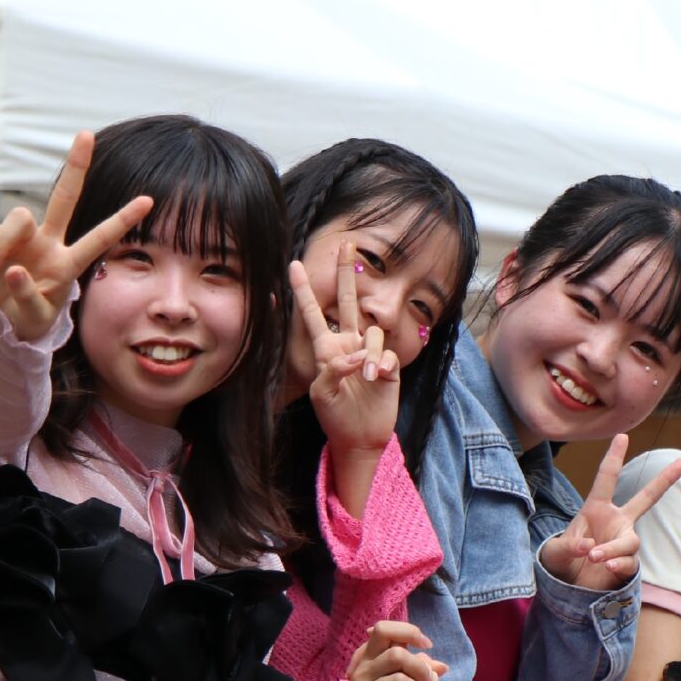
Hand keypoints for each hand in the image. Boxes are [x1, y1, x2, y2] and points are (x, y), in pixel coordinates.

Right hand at [0, 130, 155, 343]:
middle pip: (64, 198)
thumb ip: (25, 294)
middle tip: (87, 134)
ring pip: (18, 217)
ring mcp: (23, 238)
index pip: (100, 237)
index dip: (123, 219)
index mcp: (70, 262)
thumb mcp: (34, 313)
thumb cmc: (28, 315)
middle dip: (76, 167)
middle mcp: (49, 242)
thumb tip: (14, 269)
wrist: (2, 318)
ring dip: (1, 244)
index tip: (149, 200)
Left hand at [295, 243, 398, 452]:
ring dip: (369, 353)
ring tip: (366, 378)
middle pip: (348, 301)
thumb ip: (333, 370)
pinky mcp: (388, 364)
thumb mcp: (322, 394)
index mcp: (325, 348)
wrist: (360, 436)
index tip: (292, 265)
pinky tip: (377, 378)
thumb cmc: (334, 416)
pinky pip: (386, 352)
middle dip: (347, 273)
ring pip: (371, 331)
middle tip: (347, 244)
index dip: (303, 291)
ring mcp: (369, 352)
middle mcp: (347, 344)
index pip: (312, 314)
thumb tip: (355, 356)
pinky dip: (381, 363)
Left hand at [539, 435, 680, 592]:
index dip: (614, 457)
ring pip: (630, 541)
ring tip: (595, 557)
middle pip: (646, 499)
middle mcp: (616, 522)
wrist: (568, 588)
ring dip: (613, 549)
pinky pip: (629, 562)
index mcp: (596, 509)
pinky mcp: (626, 565)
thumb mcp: (555, 551)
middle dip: (665, 481)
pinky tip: (606, 567)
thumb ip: (569, 546)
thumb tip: (590, 546)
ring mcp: (623, 543)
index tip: (623, 435)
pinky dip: (617, 564)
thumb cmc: (561, 561)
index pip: (607, 478)